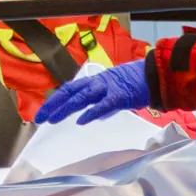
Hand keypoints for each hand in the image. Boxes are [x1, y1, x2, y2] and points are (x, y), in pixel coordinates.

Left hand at [35, 58, 151, 125]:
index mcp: (95, 81)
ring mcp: (108, 88)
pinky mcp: (120, 95)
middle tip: (39, 118)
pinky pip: (104, 104)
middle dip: (53, 104)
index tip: (43, 113)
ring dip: (65, 108)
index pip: (69, 89)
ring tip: (53, 120)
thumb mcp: (115, 93)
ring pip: (81, 97)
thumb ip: (103, 104)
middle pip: (70, 92)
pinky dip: (92, 112)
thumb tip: (94, 115)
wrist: (156, 74)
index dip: (54, 100)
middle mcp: (97, 82)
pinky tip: (81, 121)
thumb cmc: (137, 84)